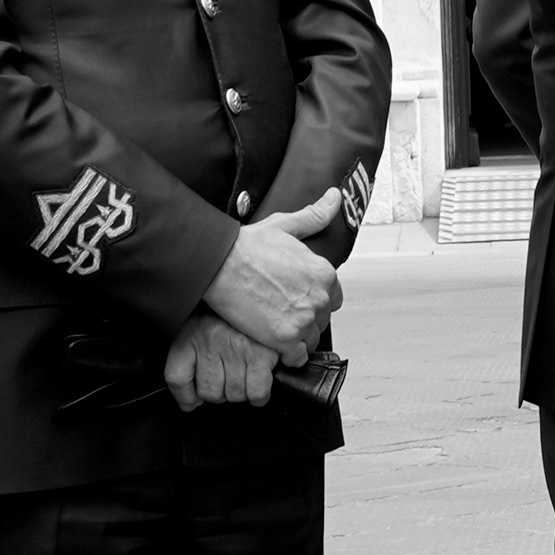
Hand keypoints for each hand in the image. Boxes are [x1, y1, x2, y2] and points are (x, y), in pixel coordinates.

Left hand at [161, 309, 279, 410]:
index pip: (177, 378)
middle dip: (220, 394)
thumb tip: (190, 402)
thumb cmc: (228, 311)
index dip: (185, 396)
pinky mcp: (260, 355)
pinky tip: (260, 386)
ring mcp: (235, 349)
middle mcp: (210, 343)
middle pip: (209, 391)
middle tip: (228, 382)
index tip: (192, 401)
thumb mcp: (200, 323)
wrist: (258, 286)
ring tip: (245, 379)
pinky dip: (259, 396)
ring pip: (234, 394)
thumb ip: (189, 357)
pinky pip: (256, 391)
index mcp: (190, 334)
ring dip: (240, 393)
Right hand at [198, 185, 342, 357]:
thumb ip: (315, 216)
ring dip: (296, 338)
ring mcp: (304, 319)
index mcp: (325, 273)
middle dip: (305, 318)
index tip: (296, 299)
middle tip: (280, 312)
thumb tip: (335, 197)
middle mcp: (321, 297)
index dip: (315, 300)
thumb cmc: (248, 245)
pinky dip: (286, 354)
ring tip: (274, 327)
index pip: (335, 298)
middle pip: (322, 320)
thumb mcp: (286, 225)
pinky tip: (271, 343)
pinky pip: (296, 357)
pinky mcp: (285, 338)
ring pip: (311, 339)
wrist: (219, 263)